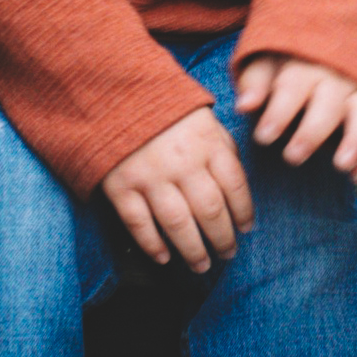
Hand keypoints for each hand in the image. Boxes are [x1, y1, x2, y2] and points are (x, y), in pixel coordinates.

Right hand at [101, 106, 254, 273]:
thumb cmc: (164, 109)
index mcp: (207, 141)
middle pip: (210, 211)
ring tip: (201, 265)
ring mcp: (149, 175)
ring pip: (177, 223)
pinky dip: (152, 244)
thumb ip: (221, 147)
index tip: (246, 229)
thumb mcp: (201, 117)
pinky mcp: (120, 185)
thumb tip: (236, 184)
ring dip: (193, 250)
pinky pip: (139, 223)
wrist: (111, 92)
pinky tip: (164, 257)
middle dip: (222, 238)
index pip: (235, 185)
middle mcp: (182, 162)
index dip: (244, 212)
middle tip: (227, 254)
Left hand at [234, 55, 356, 183]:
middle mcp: (338, 75)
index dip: (280, 112)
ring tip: (342, 166)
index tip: (264, 137)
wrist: (331, 39)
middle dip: (313, 131)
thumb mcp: (266, 62)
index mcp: (306, 62)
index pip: (293, 86)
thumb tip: (245, 105)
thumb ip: (255, 82)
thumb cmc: (290, 61)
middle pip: (330, 102)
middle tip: (293, 157)